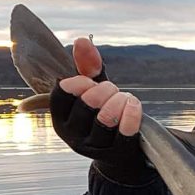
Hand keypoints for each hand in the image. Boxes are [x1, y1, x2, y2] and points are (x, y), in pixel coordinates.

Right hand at [50, 37, 152, 183]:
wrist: (119, 152)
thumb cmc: (103, 113)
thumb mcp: (93, 91)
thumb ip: (87, 67)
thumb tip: (81, 40)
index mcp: (61, 119)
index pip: (62, 94)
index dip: (79, 81)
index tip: (90, 81)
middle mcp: (73, 136)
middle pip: (88, 103)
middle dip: (105, 89)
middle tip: (112, 89)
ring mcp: (95, 147)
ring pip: (106, 118)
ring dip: (120, 100)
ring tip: (125, 98)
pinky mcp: (117, 154)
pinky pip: (126, 130)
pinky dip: (133, 113)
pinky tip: (134, 104)